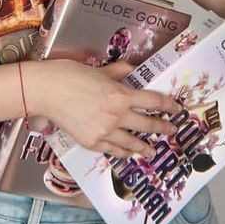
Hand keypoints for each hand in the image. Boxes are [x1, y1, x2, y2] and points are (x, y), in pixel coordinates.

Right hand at [28, 59, 180, 158]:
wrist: (47, 91)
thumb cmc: (70, 75)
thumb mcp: (100, 70)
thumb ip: (119, 72)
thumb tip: (132, 70)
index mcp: (121, 94)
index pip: (153, 101)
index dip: (168, 106)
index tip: (177, 109)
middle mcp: (117, 115)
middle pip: (148, 124)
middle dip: (162, 127)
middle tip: (171, 130)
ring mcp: (105, 131)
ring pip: (132, 142)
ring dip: (145, 147)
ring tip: (152, 151)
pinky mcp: (92, 142)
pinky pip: (113, 150)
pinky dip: (123, 152)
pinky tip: (127, 153)